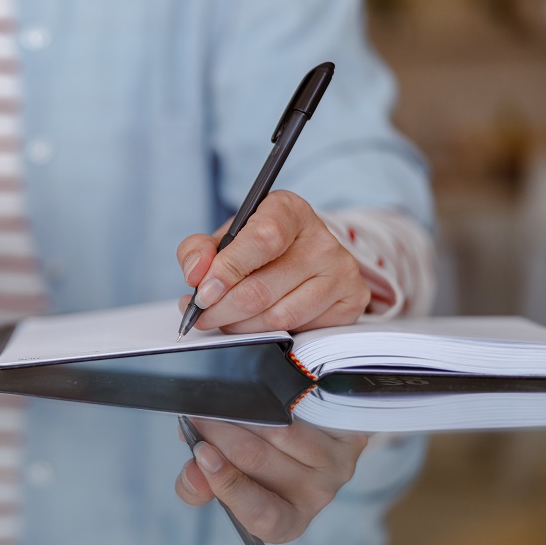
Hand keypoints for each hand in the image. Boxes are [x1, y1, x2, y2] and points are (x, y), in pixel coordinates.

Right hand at [174, 418, 367, 542]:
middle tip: (198, 418)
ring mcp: (335, 467)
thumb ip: (199, 484)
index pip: (262, 516)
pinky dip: (273, 402)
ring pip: (279, 432)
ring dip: (241, 414)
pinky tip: (258, 398)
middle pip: (259, 461)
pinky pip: (303, 413)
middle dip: (219, 434)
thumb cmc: (261, 459)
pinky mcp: (347, 437)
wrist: (307, 432)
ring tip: (223, 405)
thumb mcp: (227, 478)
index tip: (202, 454)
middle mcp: (313, 498)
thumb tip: (193, 474)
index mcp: (283, 520)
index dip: (229, 485)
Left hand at [176, 190, 369, 332]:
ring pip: (277, 317)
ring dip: (239, 326)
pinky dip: (266, 333)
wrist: (303, 257)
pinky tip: (255, 322)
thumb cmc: (258, 247)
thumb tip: (195, 274)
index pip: (263, 239)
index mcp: (289, 211)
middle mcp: (322, 239)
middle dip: (220, 309)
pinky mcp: (350, 301)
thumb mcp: (225, 238)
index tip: (203, 291)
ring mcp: (341, 272)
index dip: (228, 270)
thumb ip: (199, 249)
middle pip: (262, 289)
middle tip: (201, 315)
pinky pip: (297, 330)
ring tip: (224, 318)